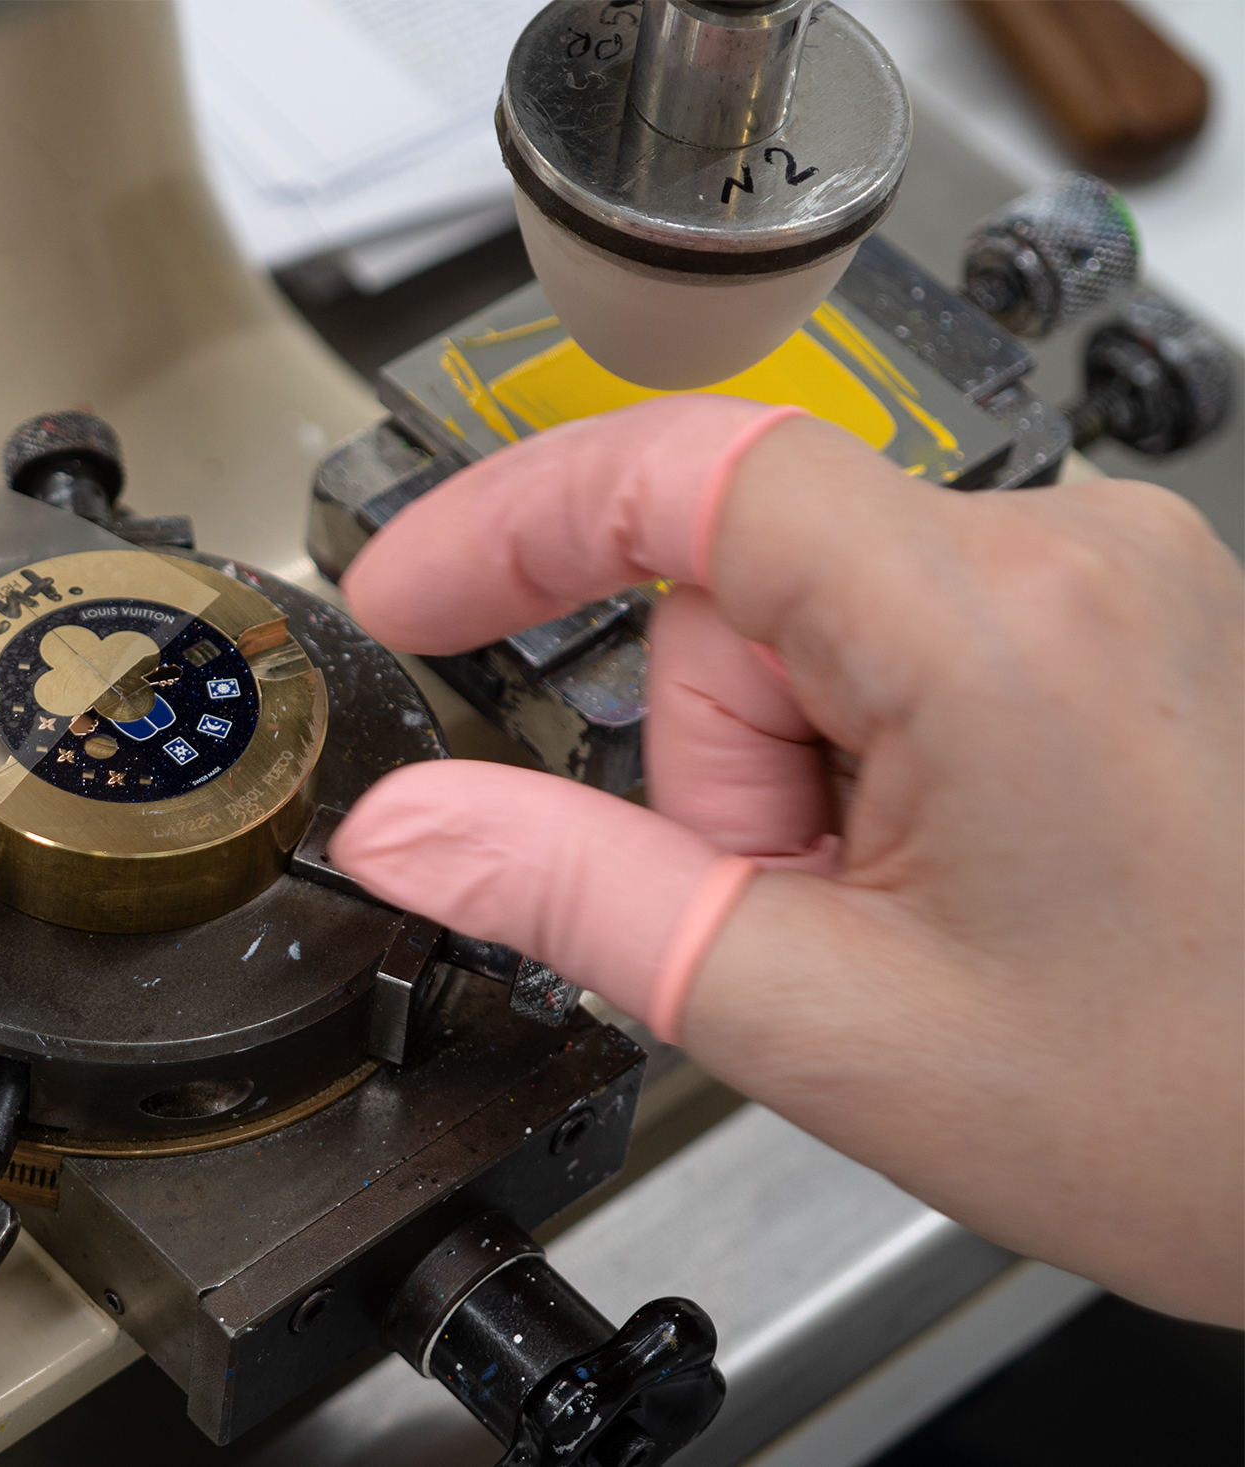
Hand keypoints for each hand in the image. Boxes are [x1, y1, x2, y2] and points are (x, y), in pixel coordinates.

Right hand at [328, 395, 1242, 1323]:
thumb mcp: (811, 1014)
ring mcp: (1107, 571)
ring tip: (890, 901)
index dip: (511, 523)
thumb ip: (573, 894)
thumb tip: (411, 826)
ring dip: (791, 762)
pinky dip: (859, 742)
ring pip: (806, 616)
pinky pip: (892, 628)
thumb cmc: (1172, 1107)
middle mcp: (1072, 551)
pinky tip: (934, 860)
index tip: (411, 595)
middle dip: (716, 753)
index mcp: (993, 626)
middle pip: (735, 586)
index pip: (685, 469)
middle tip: (798, 904)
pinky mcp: (1112, 607)